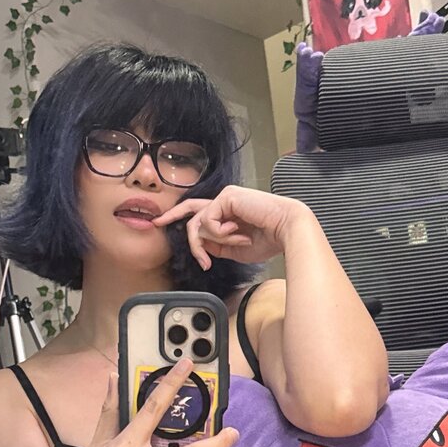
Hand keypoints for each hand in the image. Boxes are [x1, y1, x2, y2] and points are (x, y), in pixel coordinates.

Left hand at [151, 184, 311, 269]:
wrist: (287, 231)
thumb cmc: (269, 240)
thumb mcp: (236, 250)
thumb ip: (217, 246)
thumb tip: (200, 245)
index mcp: (228, 212)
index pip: (198, 211)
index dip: (178, 216)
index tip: (160, 222)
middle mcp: (225, 201)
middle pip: (192, 214)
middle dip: (177, 223)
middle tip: (166, 230)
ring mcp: (225, 197)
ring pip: (202, 223)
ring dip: (218, 240)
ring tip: (239, 241)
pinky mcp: (227, 197)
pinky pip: (210, 221)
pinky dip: (222, 233)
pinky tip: (239, 232)